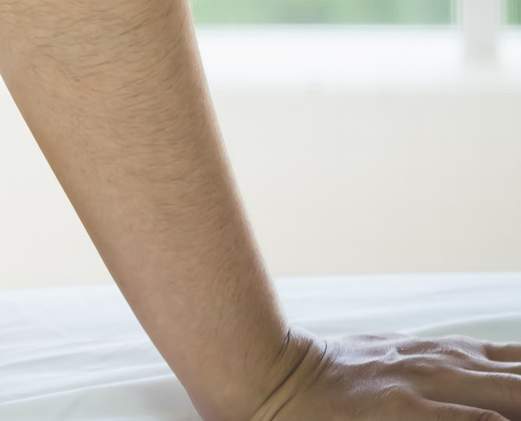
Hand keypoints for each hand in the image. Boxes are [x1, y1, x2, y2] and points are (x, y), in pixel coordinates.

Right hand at [253, 328, 520, 420]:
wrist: (272, 376)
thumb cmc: (334, 378)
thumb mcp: (396, 359)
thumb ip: (445, 367)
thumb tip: (489, 387)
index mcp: (446, 354)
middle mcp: (445, 365)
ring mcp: (425, 387)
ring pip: (507, 394)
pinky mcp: (403, 410)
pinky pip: (462, 419)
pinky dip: (486, 419)